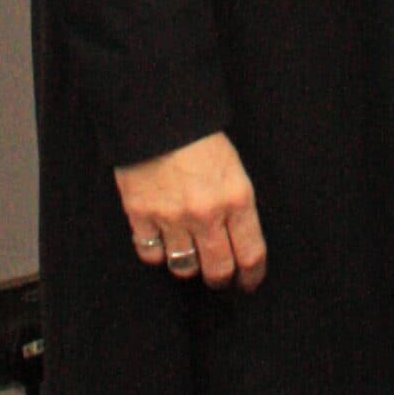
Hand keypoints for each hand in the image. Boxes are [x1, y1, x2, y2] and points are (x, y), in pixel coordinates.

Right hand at [114, 130, 267, 288]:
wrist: (157, 113)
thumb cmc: (199, 137)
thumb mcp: (233, 167)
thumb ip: (236, 205)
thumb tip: (238, 240)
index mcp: (237, 198)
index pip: (251, 254)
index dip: (252, 276)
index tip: (249, 281)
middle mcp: (207, 214)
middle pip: (218, 270)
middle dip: (222, 279)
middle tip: (221, 278)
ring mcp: (172, 218)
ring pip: (184, 268)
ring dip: (189, 267)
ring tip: (191, 257)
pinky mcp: (141, 216)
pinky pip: (151, 254)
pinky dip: (157, 253)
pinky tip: (162, 242)